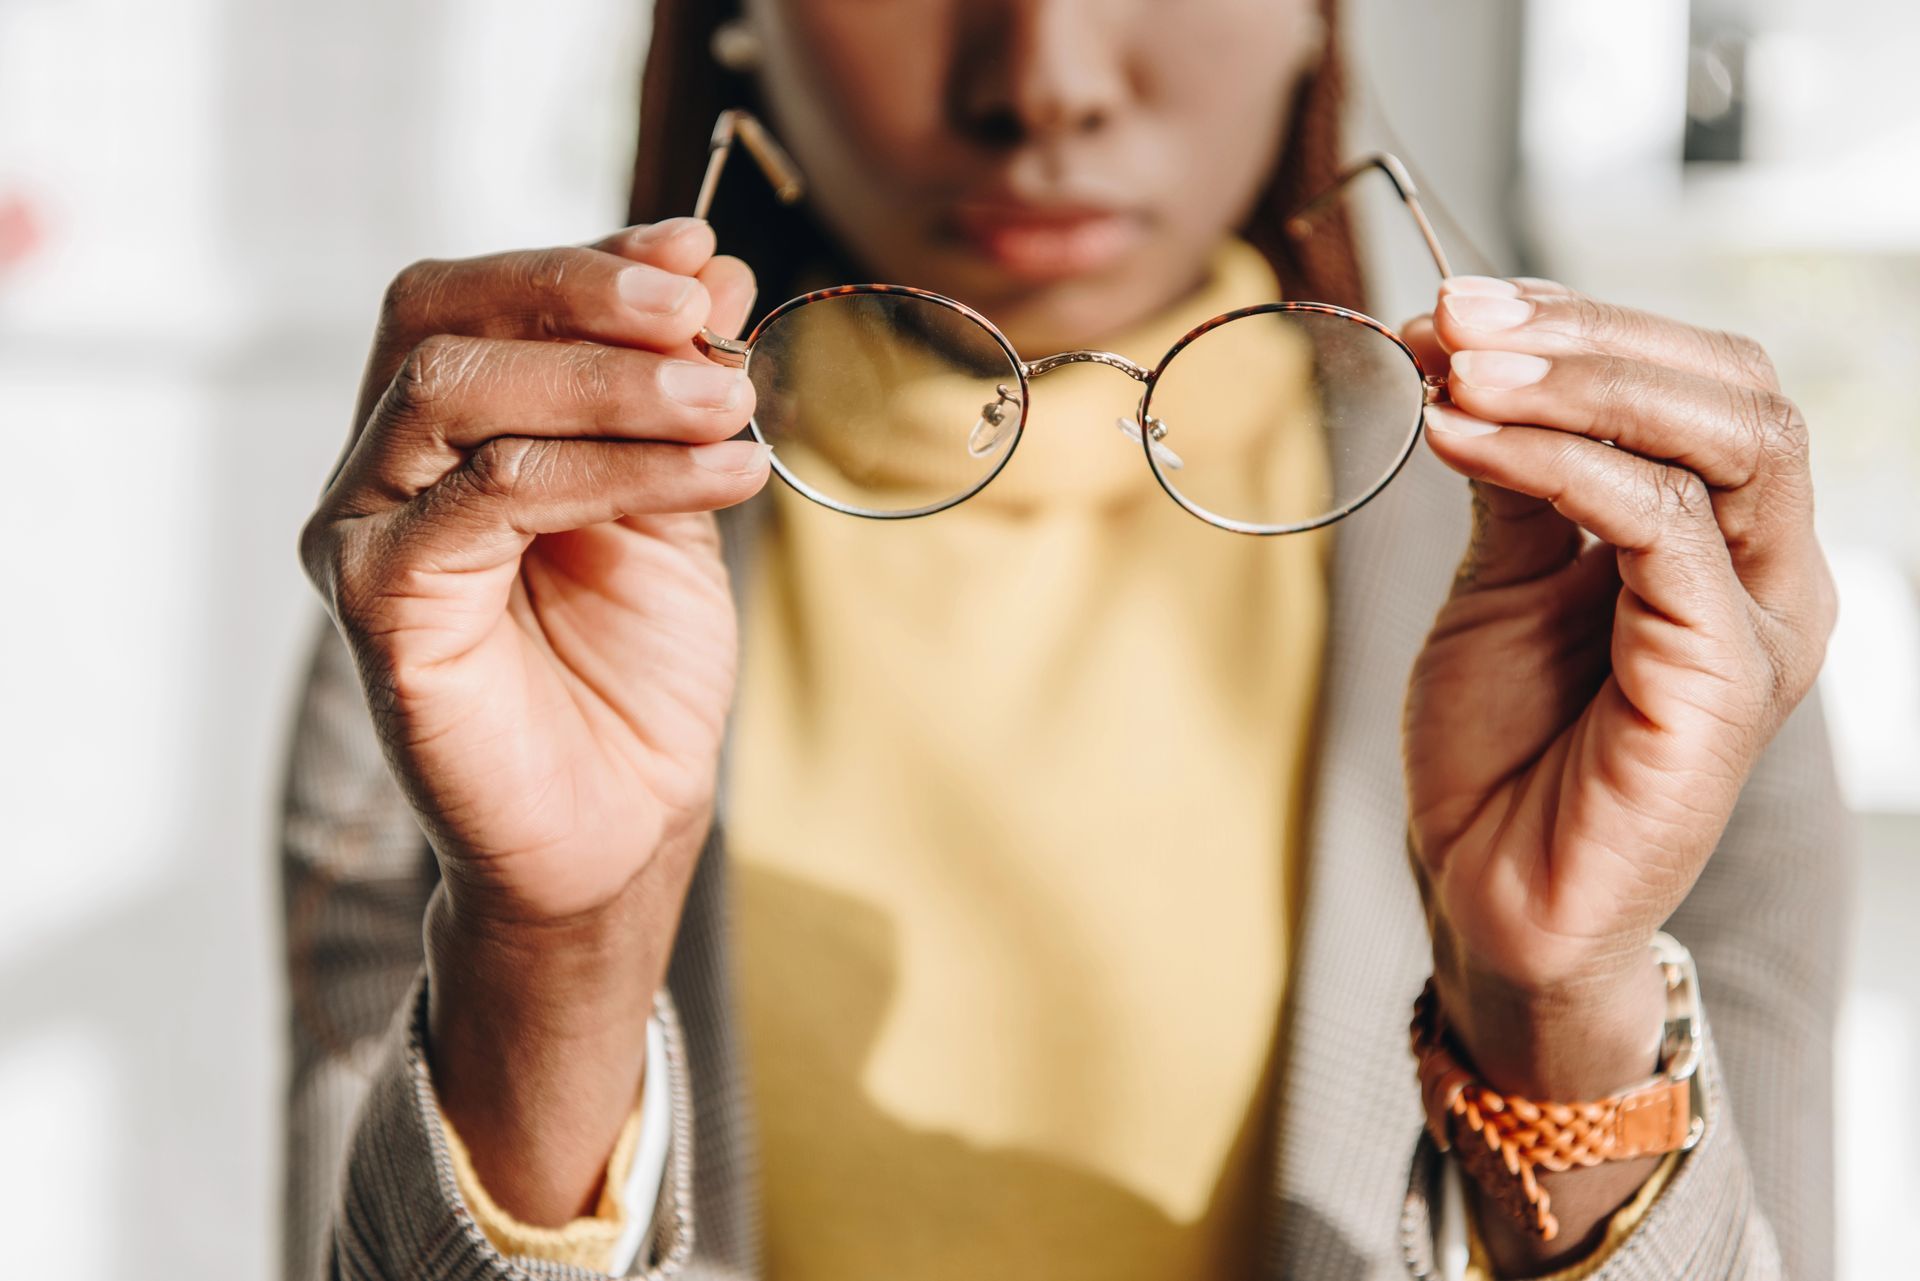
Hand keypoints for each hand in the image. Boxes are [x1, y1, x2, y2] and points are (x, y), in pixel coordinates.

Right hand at [300, 217, 765, 1221]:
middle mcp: (384, 467)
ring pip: (459, 392)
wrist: (620, 820)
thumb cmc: (635, 667)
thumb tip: (713, 266)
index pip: (481, 296)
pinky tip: (721, 472)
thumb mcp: (671, 499)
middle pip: (443, 317)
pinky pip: (485, 497)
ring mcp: (365, 531)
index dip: (586, 262)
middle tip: (701, 316)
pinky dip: (613, 468)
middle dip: (581, 295)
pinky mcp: (377, 602)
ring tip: (728, 404)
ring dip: (612, 383)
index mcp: (444, 430)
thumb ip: (673, 393)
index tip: (699, 254)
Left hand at [1402, 277, 1832, 1261]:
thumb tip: (1476, 360)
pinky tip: (1465, 440)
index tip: (1453, 305)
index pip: (1692, 381)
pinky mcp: (1727, 680)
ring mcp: (1757, 625)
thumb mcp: (1501, 583)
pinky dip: (1560, 463)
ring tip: (1458, 366)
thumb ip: (1519, 481)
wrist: (1486, 893)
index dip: (1580, 323)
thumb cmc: (1500, 748)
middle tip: (1454, 317)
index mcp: (1718, 539)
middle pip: (1728, 388)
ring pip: (1720, 439)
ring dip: (1576, 381)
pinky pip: (1664, 528)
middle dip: (1584, 333)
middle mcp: (1763, 571)